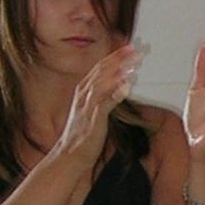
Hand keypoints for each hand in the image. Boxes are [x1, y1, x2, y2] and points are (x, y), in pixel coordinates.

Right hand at [57, 41, 142, 167]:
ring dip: (119, 71)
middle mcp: (84, 95)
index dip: (115, 56)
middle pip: (102, 71)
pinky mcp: (93, 119)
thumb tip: (120, 86)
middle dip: (119, 58)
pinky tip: (126, 85)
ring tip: (134, 62)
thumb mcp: (92, 111)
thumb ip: (104, 98)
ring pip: (103, 82)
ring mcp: (87, 106)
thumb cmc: (82, 137)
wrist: (69, 156)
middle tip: (134, 49)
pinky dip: (115, 92)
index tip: (128, 48)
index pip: (100, 68)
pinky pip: (105, 102)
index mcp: (83, 91)